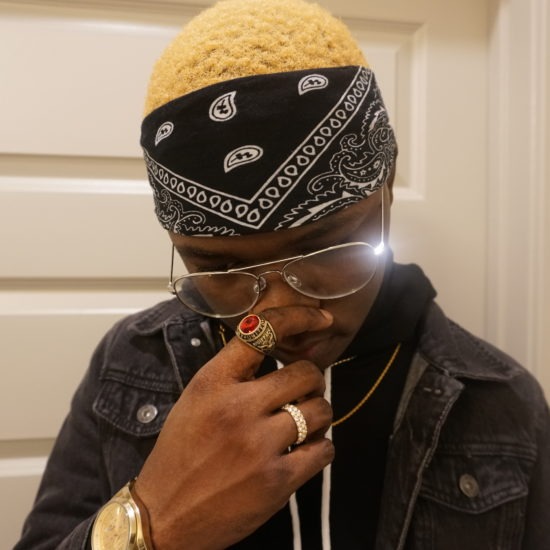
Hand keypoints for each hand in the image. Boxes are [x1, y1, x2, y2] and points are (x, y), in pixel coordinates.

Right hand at [133, 306, 334, 549]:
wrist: (165, 515)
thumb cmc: (180, 454)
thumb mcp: (195, 400)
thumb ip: (233, 375)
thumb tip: (279, 355)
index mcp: (213, 382)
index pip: (261, 331)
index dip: (297, 318)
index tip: (319, 318)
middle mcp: (237, 407)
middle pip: (305, 373)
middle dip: (312, 380)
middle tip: (305, 390)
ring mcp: (259, 445)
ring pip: (320, 410)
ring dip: (319, 414)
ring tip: (304, 422)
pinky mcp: (277, 481)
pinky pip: (325, 449)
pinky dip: (322, 446)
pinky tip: (307, 449)